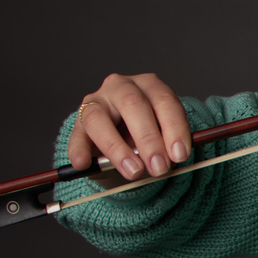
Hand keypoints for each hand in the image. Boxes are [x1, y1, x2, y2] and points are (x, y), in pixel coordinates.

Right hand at [67, 73, 192, 180]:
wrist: (121, 146)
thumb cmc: (145, 138)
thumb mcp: (162, 139)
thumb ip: (166, 145)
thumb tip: (172, 158)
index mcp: (149, 86)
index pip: (164, 100)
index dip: (174, 128)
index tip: (180, 155)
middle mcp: (121, 87)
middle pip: (133, 104)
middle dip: (148, 138)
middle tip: (159, 167)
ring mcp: (96, 101)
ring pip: (100, 118)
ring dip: (117, 148)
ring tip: (132, 171)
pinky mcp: (77, 121)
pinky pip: (77, 135)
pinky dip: (79, 150)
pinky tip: (83, 164)